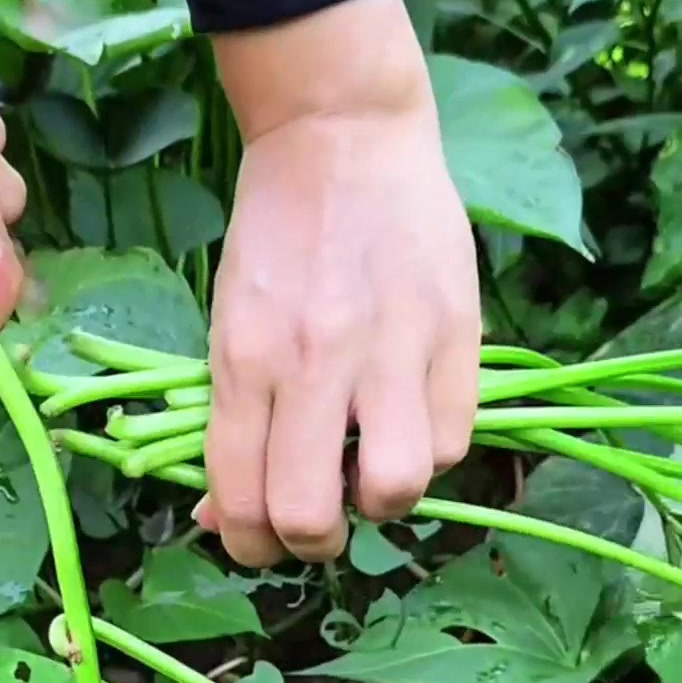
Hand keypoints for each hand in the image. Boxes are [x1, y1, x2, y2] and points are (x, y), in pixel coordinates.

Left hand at [194, 0, 480, 565]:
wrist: (341, 135)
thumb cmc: (275, 237)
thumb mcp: (227, 325)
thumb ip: (229, 422)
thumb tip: (225, 519)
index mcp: (246, 361)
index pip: (244, 502)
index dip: (251, 547)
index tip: (263, 541)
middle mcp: (316, 361)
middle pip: (315, 516)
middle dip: (314, 542)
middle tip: (321, 519)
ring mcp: (392, 346)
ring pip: (399, 488)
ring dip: (383, 502)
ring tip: (373, 467)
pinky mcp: (456, 330)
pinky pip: (453, 440)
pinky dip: (431, 452)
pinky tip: (410, 421)